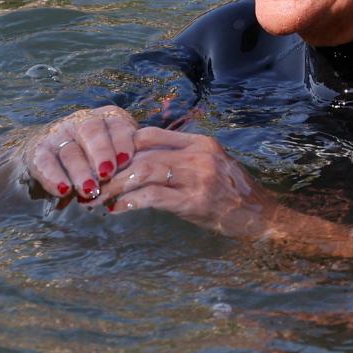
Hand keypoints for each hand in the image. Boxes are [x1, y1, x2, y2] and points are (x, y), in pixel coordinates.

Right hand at [22, 106, 138, 202]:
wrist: (53, 154)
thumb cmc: (99, 156)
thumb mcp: (118, 150)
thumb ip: (130, 157)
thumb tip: (149, 172)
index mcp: (107, 118)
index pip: (116, 125)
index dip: (121, 141)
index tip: (126, 159)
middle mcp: (82, 122)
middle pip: (91, 132)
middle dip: (100, 152)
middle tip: (107, 173)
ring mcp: (59, 135)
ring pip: (70, 150)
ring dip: (80, 171)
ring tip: (89, 189)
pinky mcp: (40, 150)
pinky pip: (45, 161)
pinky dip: (53, 176)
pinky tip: (63, 190)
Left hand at [96, 126, 278, 237]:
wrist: (264, 219)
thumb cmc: (235, 197)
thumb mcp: (211, 170)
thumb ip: (182, 162)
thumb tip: (140, 165)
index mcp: (200, 143)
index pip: (150, 134)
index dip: (121, 145)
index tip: (101, 162)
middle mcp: (199, 154)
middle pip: (142, 151)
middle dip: (110, 166)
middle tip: (88, 181)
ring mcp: (199, 176)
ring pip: (143, 171)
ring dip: (114, 185)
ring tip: (95, 198)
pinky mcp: (196, 201)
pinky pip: (153, 197)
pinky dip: (130, 203)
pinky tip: (115, 211)